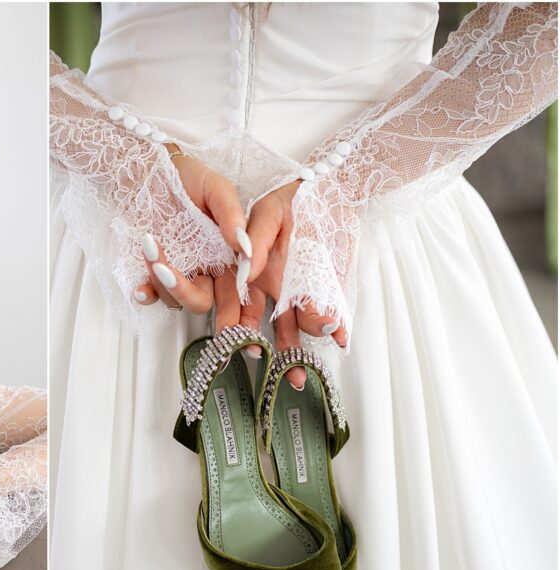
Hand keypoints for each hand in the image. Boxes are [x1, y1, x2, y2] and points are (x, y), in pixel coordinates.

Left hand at [132, 150, 251, 309]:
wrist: (148, 169)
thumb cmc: (185, 177)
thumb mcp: (215, 188)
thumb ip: (231, 214)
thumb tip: (245, 246)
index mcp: (225, 254)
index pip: (236, 289)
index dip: (236, 308)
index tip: (231, 313)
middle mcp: (203, 268)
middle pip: (203, 300)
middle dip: (189, 297)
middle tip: (173, 277)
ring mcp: (177, 271)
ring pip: (175, 298)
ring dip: (164, 282)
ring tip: (152, 247)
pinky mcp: (151, 271)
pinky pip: (151, 294)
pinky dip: (146, 295)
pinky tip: (141, 288)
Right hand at [246, 180, 346, 388]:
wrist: (336, 188)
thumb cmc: (295, 197)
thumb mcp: (270, 214)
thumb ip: (255, 242)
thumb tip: (245, 273)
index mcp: (252, 272)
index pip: (238, 306)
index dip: (234, 326)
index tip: (235, 341)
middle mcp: (274, 289)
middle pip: (265, 327)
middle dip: (269, 352)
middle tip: (272, 372)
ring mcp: (301, 293)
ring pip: (295, 328)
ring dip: (297, 353)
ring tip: (300, 376)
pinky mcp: (328, 291)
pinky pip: (330, 314)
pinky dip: (337, 328)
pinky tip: (340, 339)